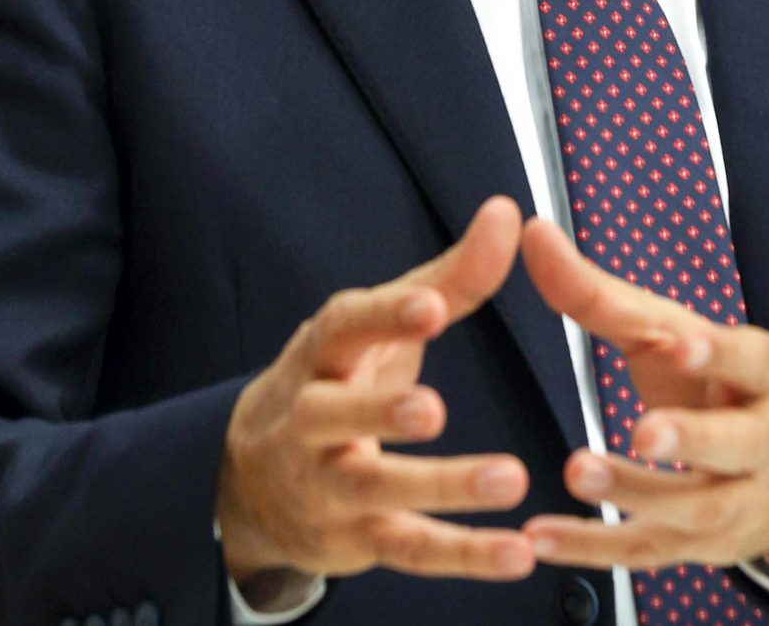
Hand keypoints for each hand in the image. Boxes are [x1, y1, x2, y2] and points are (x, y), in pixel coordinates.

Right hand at [217, 197, 538, 588]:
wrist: (252, 480)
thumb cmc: (338, 379)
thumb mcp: (382, 326)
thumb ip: (451, 276)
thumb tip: (509, 212)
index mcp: (324, 353)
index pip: (346, 328)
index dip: (384, 317)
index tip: (432, 306)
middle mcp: (312, 419)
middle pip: (333, 416)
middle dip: (379, 413)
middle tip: (432, 408)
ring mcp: (329, 484)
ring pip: (377, 490)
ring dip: (443, 487)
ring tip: (511, 479)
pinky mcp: (356, 539)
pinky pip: (410, 550)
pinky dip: (463, 555)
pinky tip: (516, 553)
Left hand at [516, 216, 768, 572]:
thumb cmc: (713, 384)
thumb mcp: (672, 334)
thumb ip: (599, 292)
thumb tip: (532, 231)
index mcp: (759, 372)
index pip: (747, 358)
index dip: (716, 353)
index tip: (677, 345)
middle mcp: (762, 440)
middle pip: (738, 443)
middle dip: (693, 438)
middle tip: (643, 430)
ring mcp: (737, 500)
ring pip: (698, 507)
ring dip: (639, 494)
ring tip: (577, 472)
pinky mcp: (700, 547)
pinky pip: (649, 553)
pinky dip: (593, 547)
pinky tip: (541, 537)